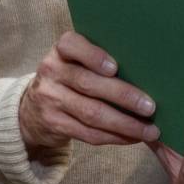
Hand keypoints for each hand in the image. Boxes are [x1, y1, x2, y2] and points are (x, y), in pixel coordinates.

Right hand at [18, 31, 159, 152]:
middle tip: (150, 106)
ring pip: (91, 113)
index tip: (115, 68)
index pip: (71, 45)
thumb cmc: (69, 78)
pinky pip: (88, 133)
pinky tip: (133, 137)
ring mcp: (50, 99)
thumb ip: (98, 61)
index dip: (94, 56)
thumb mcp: (74, 62)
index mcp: (60, 51)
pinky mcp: (54, 124)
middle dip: (123, 96)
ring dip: (125, 124)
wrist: (32, 109)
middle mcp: (51, 72)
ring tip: (149, 130)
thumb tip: (145, 73)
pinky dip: (114, 137)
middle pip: (89, 84)